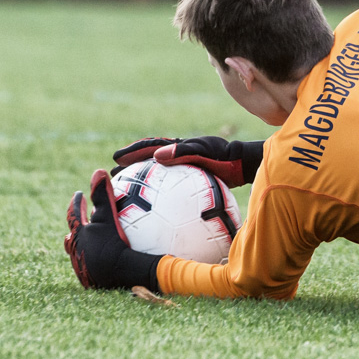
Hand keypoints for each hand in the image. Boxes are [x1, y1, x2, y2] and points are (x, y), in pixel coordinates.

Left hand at [64, 169, 160, 290]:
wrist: (121, 272)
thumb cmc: (115, 242)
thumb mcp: (109, 217)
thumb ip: (103, 195)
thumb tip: (97, 171)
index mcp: (78, 234)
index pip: (74, 214)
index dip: (76, 203)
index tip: (79, 195)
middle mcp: (76, 250)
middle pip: (73, 235)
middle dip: (77, 227)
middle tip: (82, 222)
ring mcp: (82, 266)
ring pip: (80, 252)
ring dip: (85, 245)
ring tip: (92, 242)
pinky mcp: (90, 280)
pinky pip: (91, 266)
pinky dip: (95, 259)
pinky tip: (104, 260)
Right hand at [113, 135, 263, 187]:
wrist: (243, 164)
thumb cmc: (224, 157)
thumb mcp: (204, 153)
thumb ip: (183, 152)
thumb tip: (157, 155)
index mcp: (178, 147)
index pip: (150, 147)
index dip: (132, 152)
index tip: (116, 158)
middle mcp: (179, 155)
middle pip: (150, 160)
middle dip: (132, 166)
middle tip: (115, 176)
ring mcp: (185, 167)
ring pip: (159, 174)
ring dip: (144, 180)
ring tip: (130, 192)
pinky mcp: (193, 180)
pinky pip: (172, 187)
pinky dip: (161, 194)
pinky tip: (158, 211)